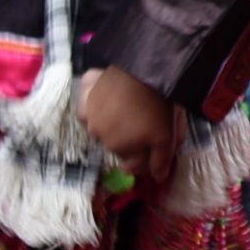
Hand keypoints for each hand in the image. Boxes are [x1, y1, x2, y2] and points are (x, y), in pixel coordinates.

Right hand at [73, 68, 176, 188]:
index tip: (152, 142)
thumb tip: (158, 178)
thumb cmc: (157, 107)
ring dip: (109, 118)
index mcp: (117, 147)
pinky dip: (93, 98)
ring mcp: (87, 111)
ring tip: (127, 105)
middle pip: (113, 140)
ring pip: (98, 121)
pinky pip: (86, 99)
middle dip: (127, 135)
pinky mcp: (84, 90)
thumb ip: (160, 160)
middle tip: (143, 119)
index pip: (129, 159)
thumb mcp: (166, 137)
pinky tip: (107, 93)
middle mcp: (96, 133)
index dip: (143, 154)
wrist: (145, 71)